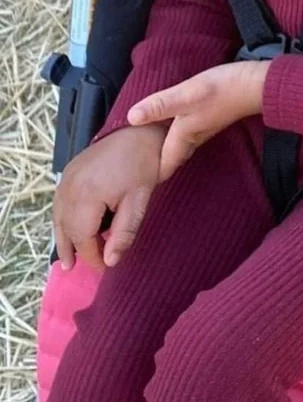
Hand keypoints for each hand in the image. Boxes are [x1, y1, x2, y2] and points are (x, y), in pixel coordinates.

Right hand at [54, 124, 166, 271]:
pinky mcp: (68, 170)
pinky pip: (59, 202)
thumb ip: (124, 233)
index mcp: (87, 195)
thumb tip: (109, 263)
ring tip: (67, 260)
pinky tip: (68, 230)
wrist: (140, 132)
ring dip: (63, 237)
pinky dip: (62, 219)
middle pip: (67, 227)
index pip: (83, 236)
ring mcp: (66, 177)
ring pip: (59, 216)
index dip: (91, 255)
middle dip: (76, 249)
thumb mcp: (139, 202)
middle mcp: (70, 186)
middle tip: (82, 267)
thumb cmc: (145, 166)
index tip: (103, 269)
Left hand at [127, 61, 269, 180]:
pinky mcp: (212, 117)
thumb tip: (131, 118)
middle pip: (172, 156)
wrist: (256, 86)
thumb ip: (160, 106)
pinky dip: (177, 136)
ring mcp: (205, 127)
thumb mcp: (187, 95)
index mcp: (184, 134)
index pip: (165, 163)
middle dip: (158, 164)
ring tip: (152, 153)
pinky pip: (189, 134)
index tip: (136, 185)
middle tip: (140, 171)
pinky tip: (174, 128)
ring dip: (167, 151)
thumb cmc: (222, 90)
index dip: (151, 174)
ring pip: (181, 146)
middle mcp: (194, 136)